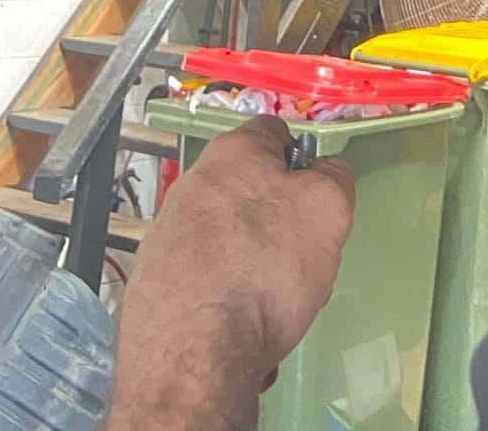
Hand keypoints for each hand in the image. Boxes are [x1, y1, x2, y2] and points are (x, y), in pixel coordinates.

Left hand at [109, 117, 355, 430]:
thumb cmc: (266, 266)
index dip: (302, 160)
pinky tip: (242, 337)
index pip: (273, 132)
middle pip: (250, 195)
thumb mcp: (327, 209)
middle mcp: (189, 186)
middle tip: (301, 263)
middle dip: (278, 227)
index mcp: (230, 155)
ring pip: (229, 245)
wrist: (190, 354)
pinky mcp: (154, 287)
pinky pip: (207, 287)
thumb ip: (334, 178)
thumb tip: (324, 171)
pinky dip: (227, 306)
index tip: (317, 200)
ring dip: (254, 271)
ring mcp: (166, 237)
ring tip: (273, 312)